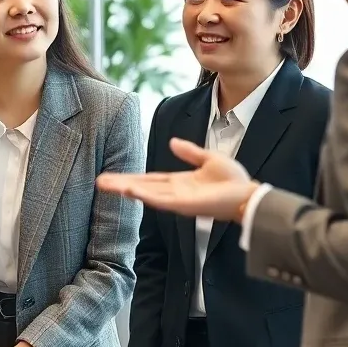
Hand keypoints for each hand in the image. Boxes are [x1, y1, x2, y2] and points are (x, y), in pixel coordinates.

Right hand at [97, 138, 257, 221]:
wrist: (248, 194)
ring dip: (128, 190)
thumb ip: (189, 152)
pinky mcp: (185, 205)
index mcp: (179, 182)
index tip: (113, 176)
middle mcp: (174, 192)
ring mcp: (178, 200)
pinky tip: (130, 191)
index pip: (150, 179)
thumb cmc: (233, 180)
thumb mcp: (208, 158)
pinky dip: (145, 196)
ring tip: (108, 185)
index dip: (131, 177)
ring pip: (147, 194)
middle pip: (142, 187)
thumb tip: (172, 142)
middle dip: (121, 185)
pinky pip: (161, 200)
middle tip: (99, 182)